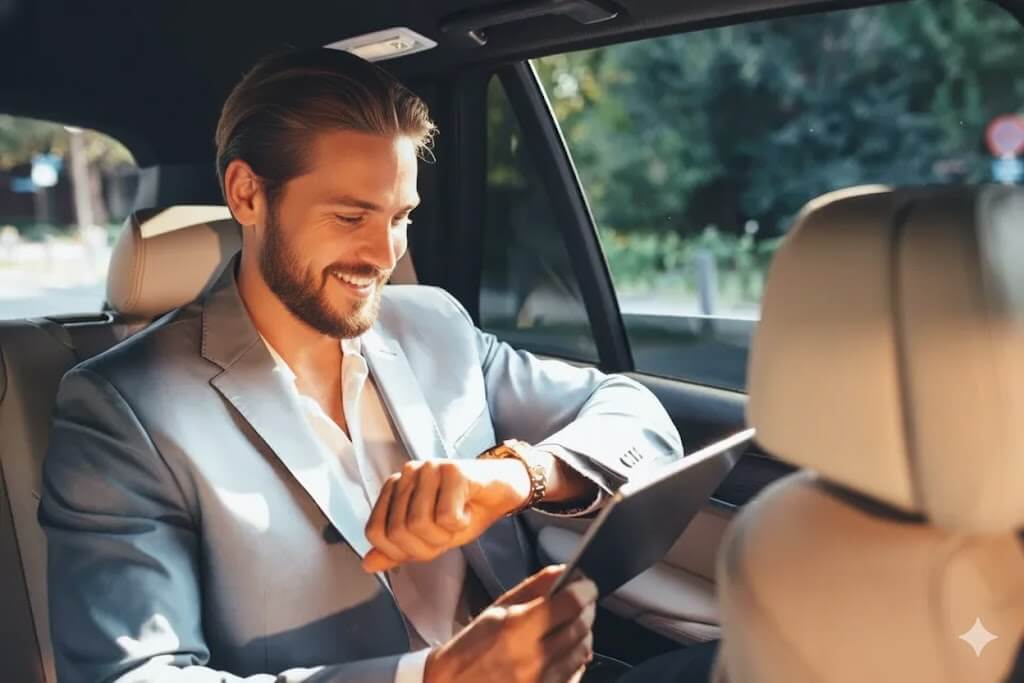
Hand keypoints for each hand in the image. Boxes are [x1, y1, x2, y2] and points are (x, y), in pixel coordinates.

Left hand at [362, 459, 531, 572]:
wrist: (502, 491)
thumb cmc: (465, 511)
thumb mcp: (429, 538)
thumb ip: (398, 550)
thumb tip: (367, 564)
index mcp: (394, 488)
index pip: (376, 532)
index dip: (401, 551)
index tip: (427, 544)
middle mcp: (407, 473)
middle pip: (398, 531)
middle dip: (427, 545)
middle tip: (447, 532)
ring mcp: (428, 468)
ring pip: (419, 524)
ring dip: (445, 535)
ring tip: (458, 519)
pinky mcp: (453, 470)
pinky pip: (446, 516)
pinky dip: (461, 524)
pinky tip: (468, 510)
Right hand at [424, 565, 597, 682]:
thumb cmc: (469, 649)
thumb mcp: (496, 610)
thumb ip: (533, 588)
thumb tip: (564, 571)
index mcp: (517, 628)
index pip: (570, 603)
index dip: (585, 590)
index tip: (587, 584)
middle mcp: (533, 657)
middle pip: (581, 627)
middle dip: (586, 609)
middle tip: (581, 601)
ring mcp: (541, 681)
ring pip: (583, 651)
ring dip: (583, 634)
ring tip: (572, 625)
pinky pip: (576, 676)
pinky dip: (576, 659)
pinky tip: (564, 651)